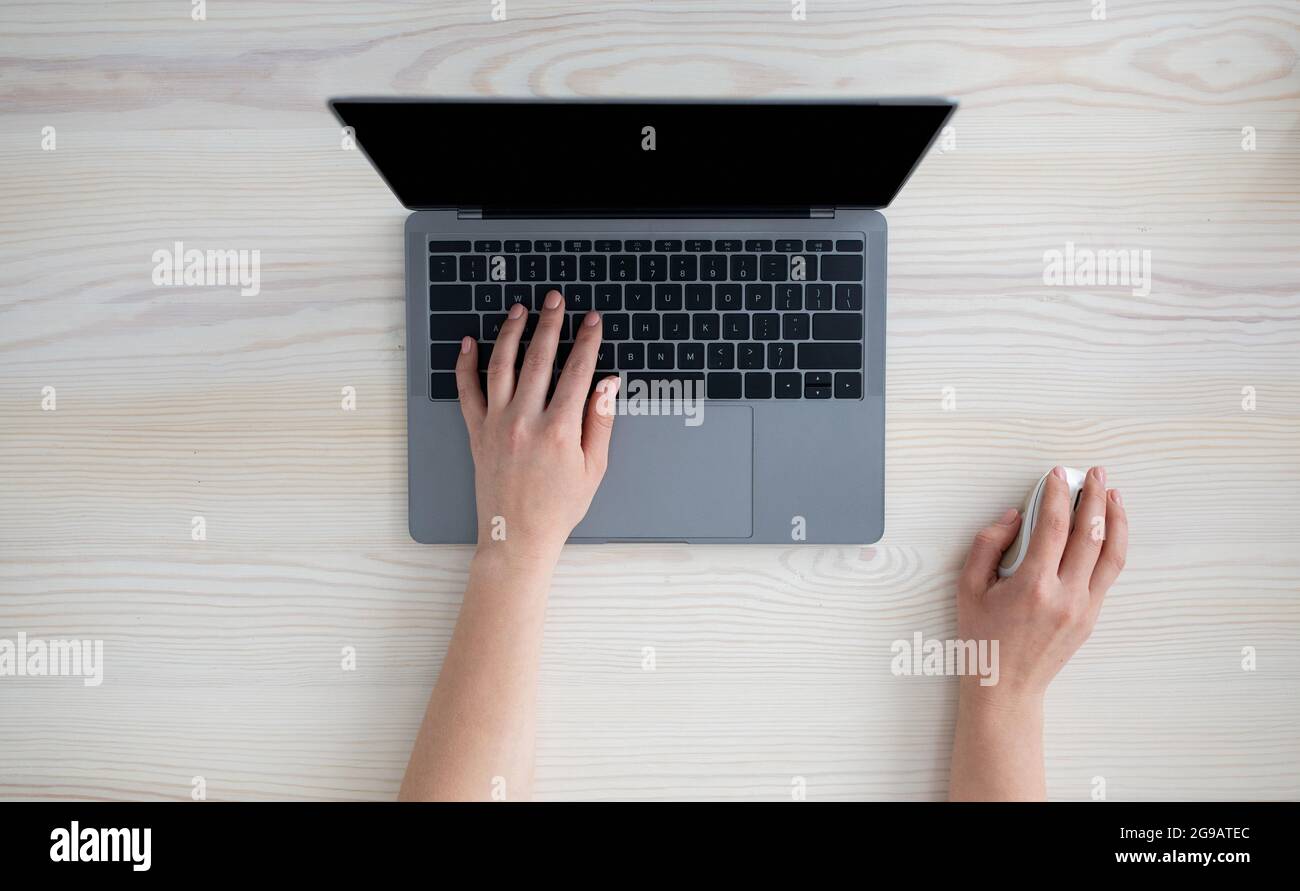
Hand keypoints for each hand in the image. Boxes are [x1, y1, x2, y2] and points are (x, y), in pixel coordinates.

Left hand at [454, 290, 619, 560]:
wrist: (516, 536)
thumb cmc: (559, 507)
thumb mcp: (594, 468)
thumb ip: (600, 421)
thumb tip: (607, 383)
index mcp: (560, 430)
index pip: (578, 372)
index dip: (587, 341)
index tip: (592, 320)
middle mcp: (525, 420)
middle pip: (539, 358)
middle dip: (550, 323)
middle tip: (556, 300)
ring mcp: (497, 424)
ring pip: (501, 365)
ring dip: (510, 332)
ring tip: (519, 310)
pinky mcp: (476, 432)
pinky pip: (467, 390)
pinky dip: (466, 364)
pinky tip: (469, 342)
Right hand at [956, 465, 1127, 708]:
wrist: (1005, 687)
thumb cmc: (982, 638)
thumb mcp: (968, 588)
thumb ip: (987, 545)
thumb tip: (1016, 516)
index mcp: (1032, 587)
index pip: (1053, 527)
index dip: (1057, 496)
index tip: (1056, 476)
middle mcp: (1065, 596)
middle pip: (1090, 535)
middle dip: (1094, 498)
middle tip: (1094, 473)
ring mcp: (1084, 607)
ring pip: (1111, 554)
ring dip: (1115, 519)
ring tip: (1113, 494)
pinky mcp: (1092, 616)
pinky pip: (1108, 573)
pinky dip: (1113, 545)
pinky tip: (1109, 528)